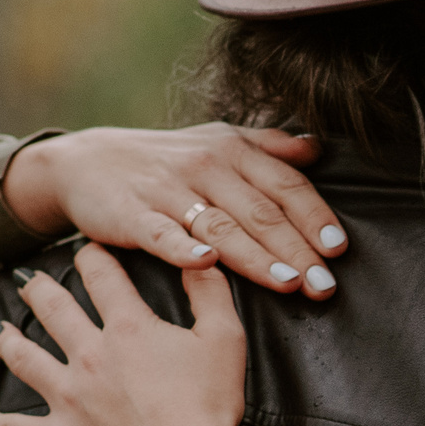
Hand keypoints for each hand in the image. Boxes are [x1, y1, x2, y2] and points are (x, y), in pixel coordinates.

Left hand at [0, 245, 255, 425]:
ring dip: (8, 340)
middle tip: (27, 278)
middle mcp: (89, 355)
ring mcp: (67, 397)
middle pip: (53, 310)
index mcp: (128, 327)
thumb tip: (200, 256)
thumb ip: (210, 292)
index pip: (102, 277)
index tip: (86, 249)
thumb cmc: (209, 407)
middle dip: (39, 288)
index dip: (93, 256)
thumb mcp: (225, 340)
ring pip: (25, 359)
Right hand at [1, 124, 347, 299]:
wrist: (85, 161)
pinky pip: (162, 234)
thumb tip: (318, 149)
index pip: (285, 184)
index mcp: (233, 151)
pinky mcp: (132, 214)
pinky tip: (205, 264)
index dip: (314, 216)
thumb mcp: (217, 141)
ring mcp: (168, 190)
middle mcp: (206, 166)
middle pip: (261, 212)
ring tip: (289, 284)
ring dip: (258, 257)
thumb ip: (268, 147)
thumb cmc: (165, 160)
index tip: (339, 249)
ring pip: (222, 226)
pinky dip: (183, 248)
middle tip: (325, 284)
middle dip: (298, 250)